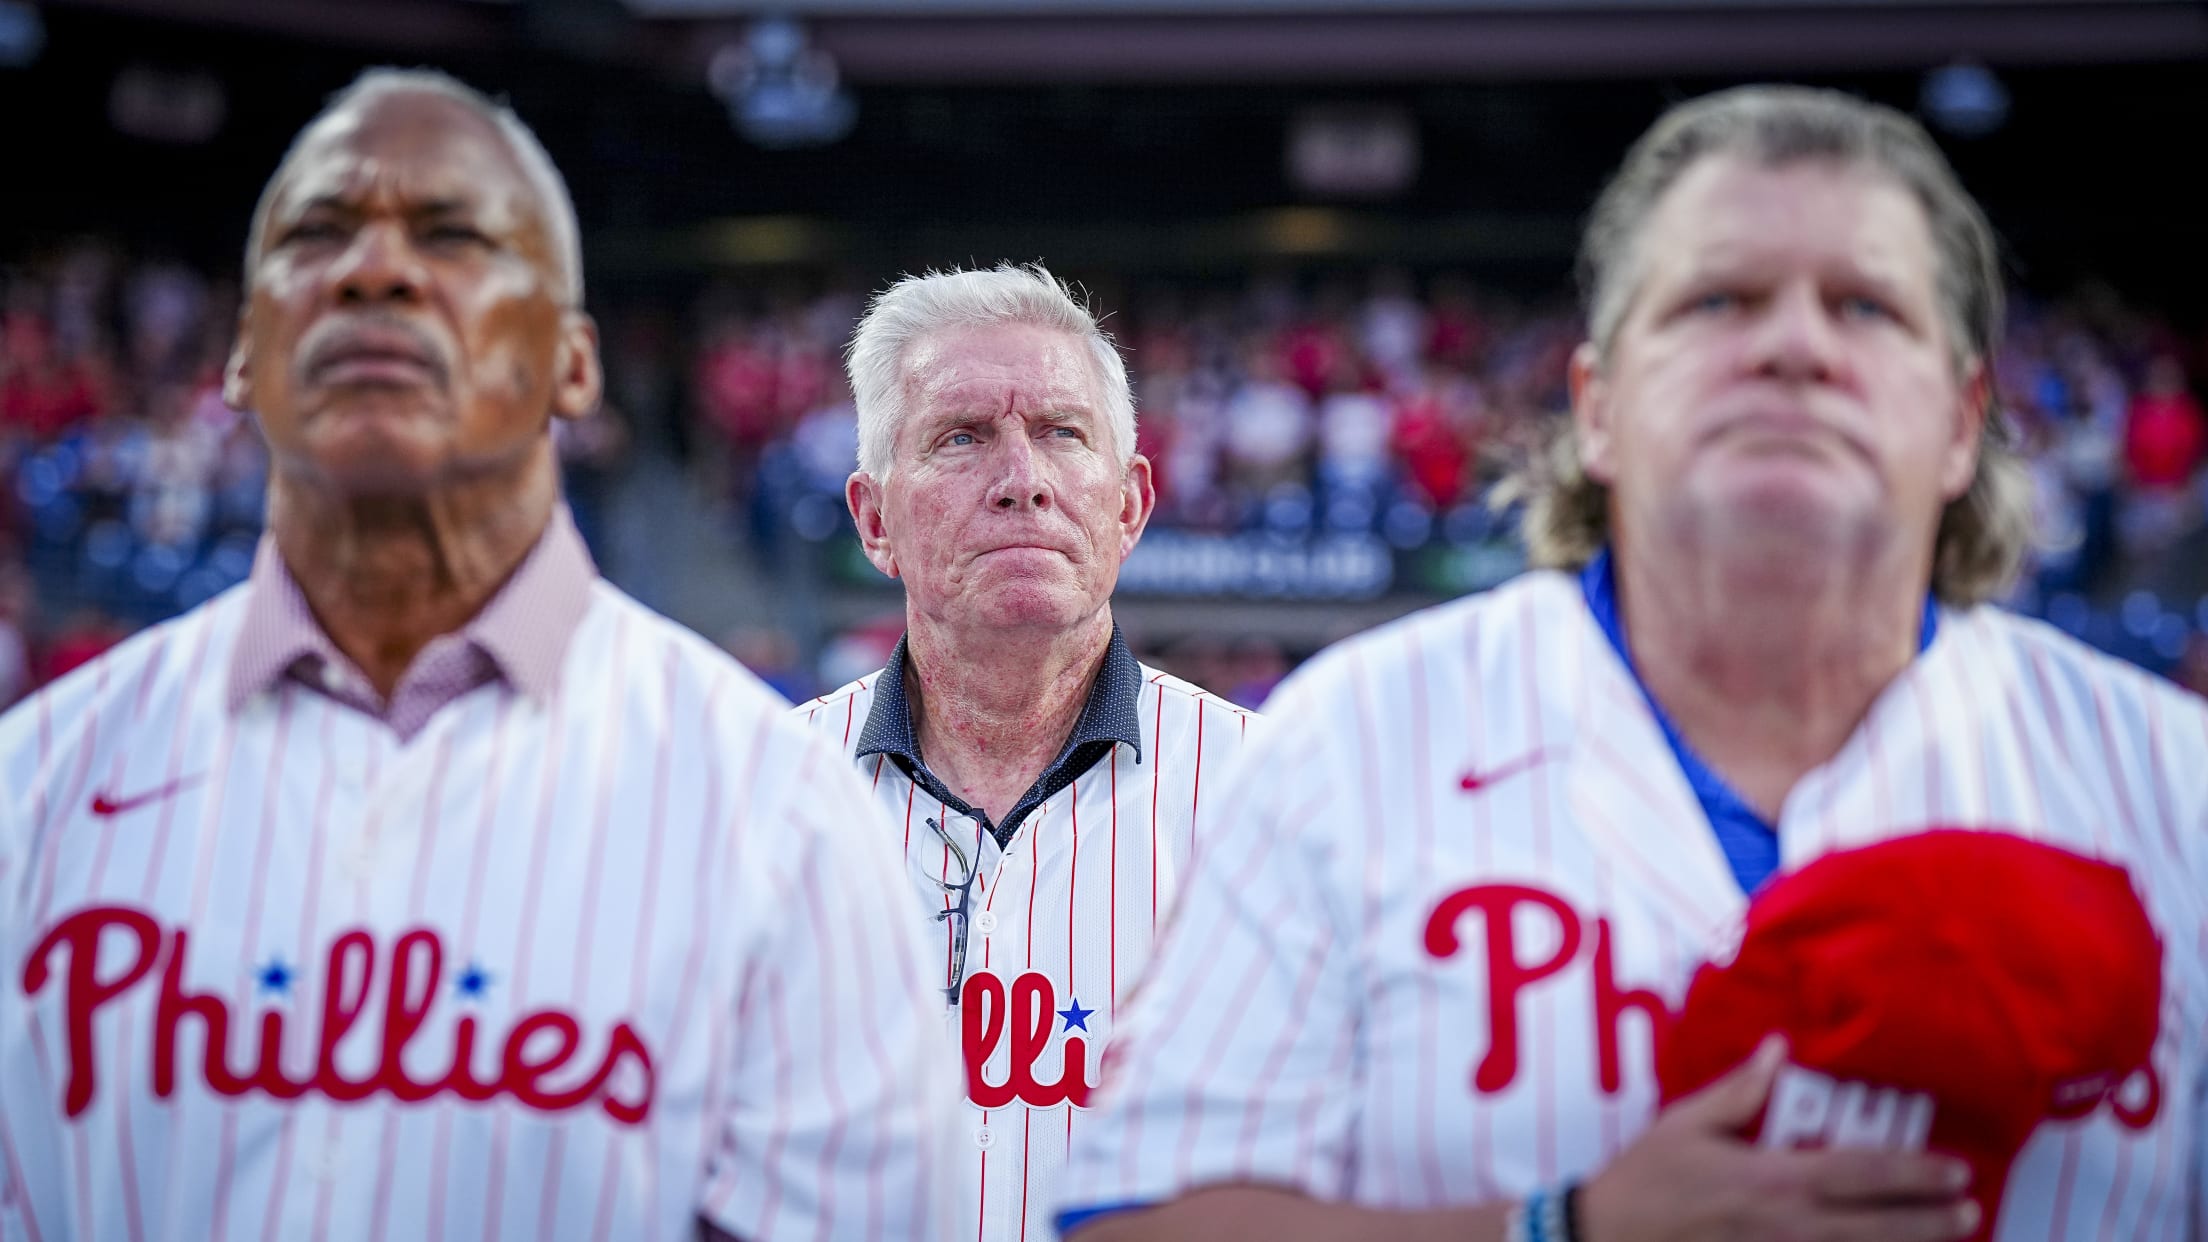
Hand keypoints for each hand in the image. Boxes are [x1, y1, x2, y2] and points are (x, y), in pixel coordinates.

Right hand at [1576, 1037, 1979, 1241]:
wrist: (1605, 1238)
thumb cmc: (1645, 1180)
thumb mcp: (1685, 1123)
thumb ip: (1740, 1090)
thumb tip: (1780, 1048)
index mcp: (1772, 1179)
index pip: (1861, 1174)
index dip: (1914, 1173)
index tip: (1955, 1170)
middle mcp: (1788, 1226)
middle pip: (1877, 1227)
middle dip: (1930, 1220)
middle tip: (1972, 1209)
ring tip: (1952, 1240)